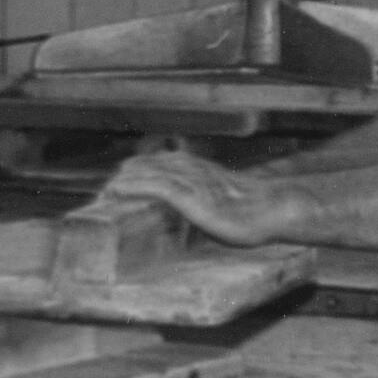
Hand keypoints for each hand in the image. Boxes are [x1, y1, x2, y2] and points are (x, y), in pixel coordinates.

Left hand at [106, 150, 298, 247]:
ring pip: (146, 173)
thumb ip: (205, 202)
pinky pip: (155, 186)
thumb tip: (200, 213)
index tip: (117, 187)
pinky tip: (118, 190)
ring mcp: (190, 181)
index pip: (157, 164)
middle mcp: (190, 169)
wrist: (274, 209)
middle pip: (146, 166)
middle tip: (104, 194)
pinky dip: (133, 186)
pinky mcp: (191, 195)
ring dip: (122, 182)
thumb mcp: (223, 201)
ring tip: (103, 193)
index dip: (135, 174)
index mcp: (197, 169)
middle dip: (124, 178)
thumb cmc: (253, 211)